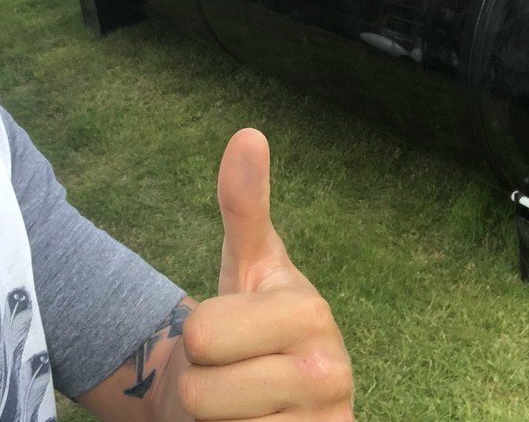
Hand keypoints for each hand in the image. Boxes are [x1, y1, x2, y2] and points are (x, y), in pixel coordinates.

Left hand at [171, 129, 353, 419]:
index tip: (231, 333)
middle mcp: (330, 374)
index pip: (199, 336)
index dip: (197, 339)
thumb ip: (244, 205)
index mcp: (310, 312)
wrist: (268, 401)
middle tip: (231, 374)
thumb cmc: (250, 326)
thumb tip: (248, 134)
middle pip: (199, 392)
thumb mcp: (244, 265)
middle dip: (201, 387)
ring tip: (243, 407)